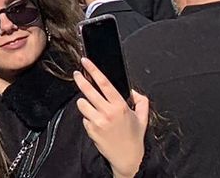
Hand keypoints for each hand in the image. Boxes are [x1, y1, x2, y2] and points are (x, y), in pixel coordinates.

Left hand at [74, 58, 149, 177]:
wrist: (128, 158)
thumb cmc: (134, 137)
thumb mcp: (142, 117)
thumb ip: (141, 101)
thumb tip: (133, 91)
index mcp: (120, 106)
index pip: (104, 83)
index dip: (93, 70)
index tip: (85, 62)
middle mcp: (108, 112)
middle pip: (88, 90)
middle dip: (80, 80)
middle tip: (77, 74)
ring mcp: (97, 121)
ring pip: (82, 103)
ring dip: (85, 102)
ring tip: (93, 107)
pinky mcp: (90, 129)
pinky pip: (84, 117)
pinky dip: (88, 118)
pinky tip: (97, 123)